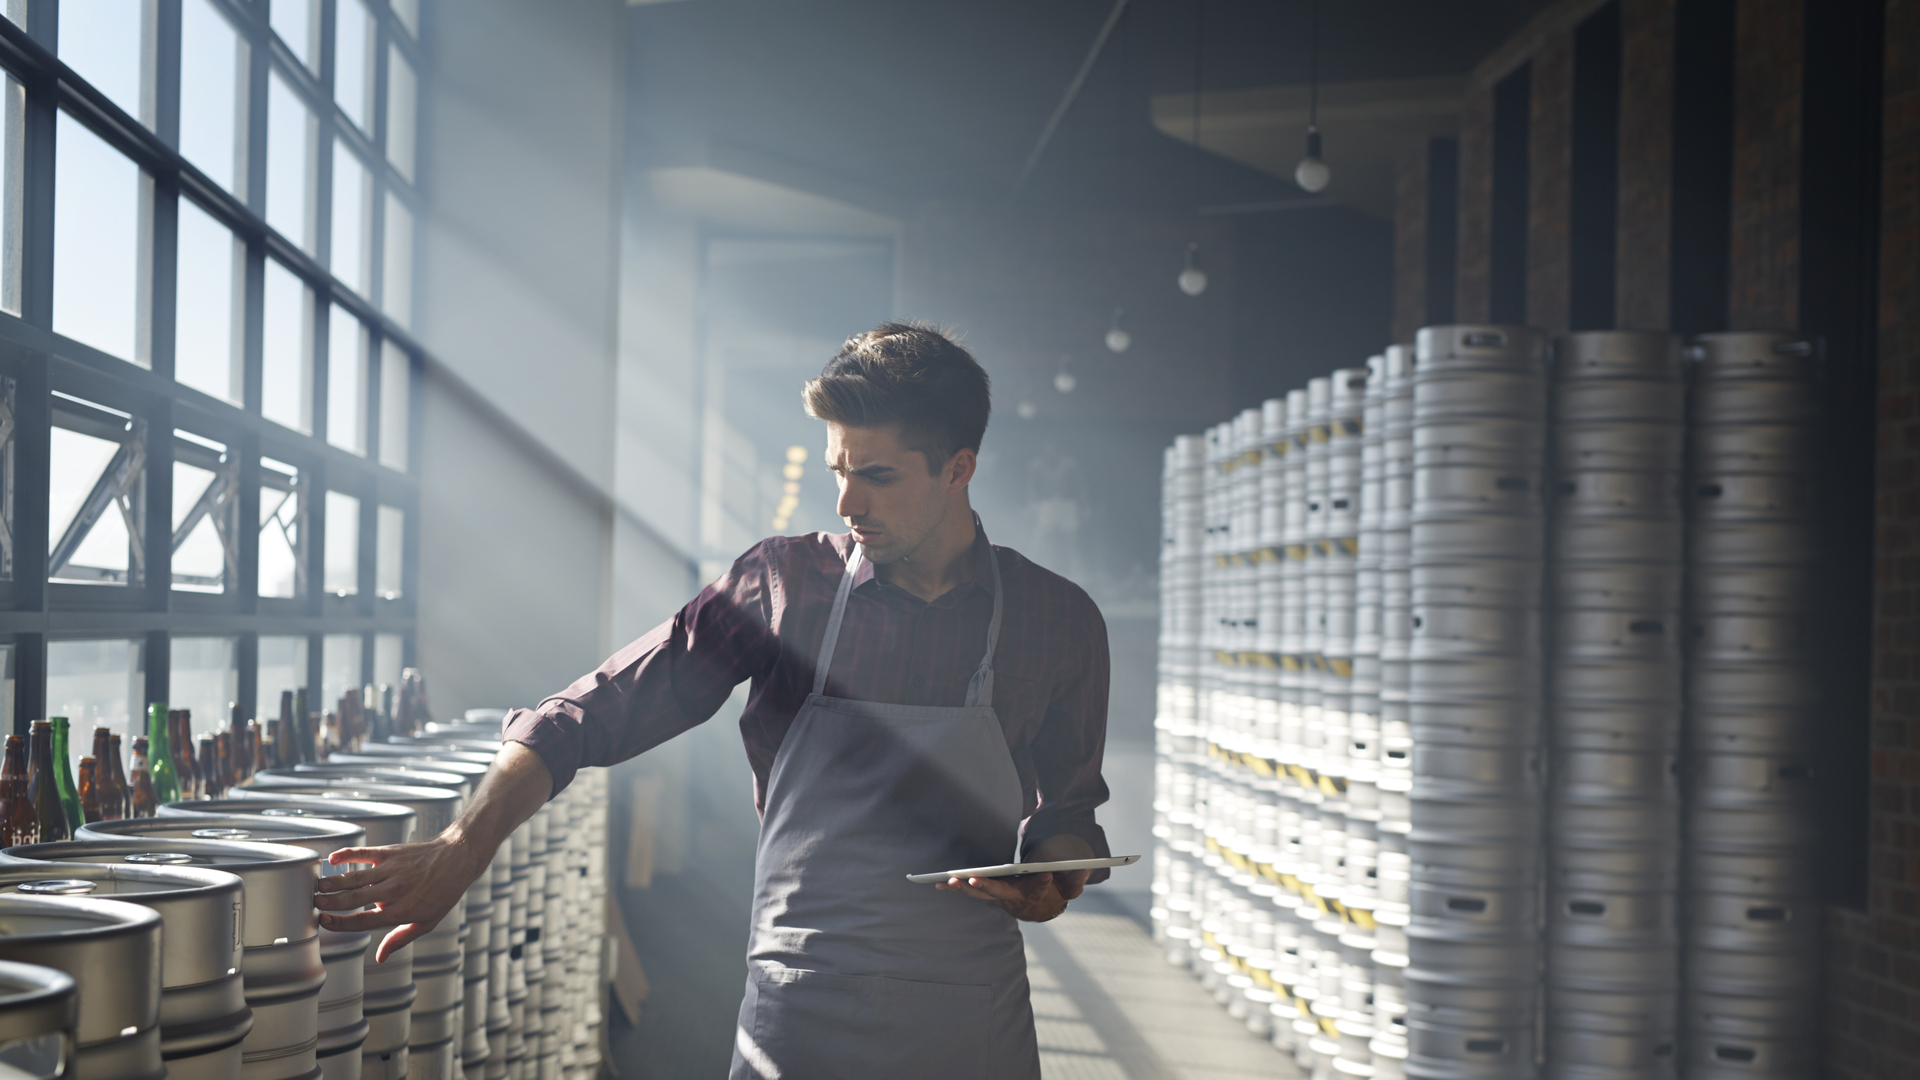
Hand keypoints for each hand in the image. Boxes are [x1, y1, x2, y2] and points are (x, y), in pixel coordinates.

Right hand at [314, 834, 484, 961]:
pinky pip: (363, 853)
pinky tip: (332, 859)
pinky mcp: (390, 852)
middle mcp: (393, 891)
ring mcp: (391, 870)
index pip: (362, 921)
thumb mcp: (427, 922)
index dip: (339, 923)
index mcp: (400, 911)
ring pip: (355, 878)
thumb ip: (400, 939)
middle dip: (330, 902)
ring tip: (316, 886)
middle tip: (312, 903)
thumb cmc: (442, 893)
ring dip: (333, 882)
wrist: (457, 860)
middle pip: (353, 899)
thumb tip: (379, 957)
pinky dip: (346, 854)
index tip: (323, 922)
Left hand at [935, 870, 1081, 921]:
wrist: (1043, 908)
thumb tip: (1083, 869)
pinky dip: (956, 888)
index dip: (1043, 883)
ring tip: (948, 880)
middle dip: (988, 887)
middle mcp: (1016, 899)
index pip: (1041, 890)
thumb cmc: (1057, 890)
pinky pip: (972, 893)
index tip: (1045, 876)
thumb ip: (1076, 879)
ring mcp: (1001, 898)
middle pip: (1001, 894)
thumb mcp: (1071, 885)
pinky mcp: (990, 895)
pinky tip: (939, 884)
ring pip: (982, 894)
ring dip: (965, 888)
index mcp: (1037, 895)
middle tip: (974, 879)